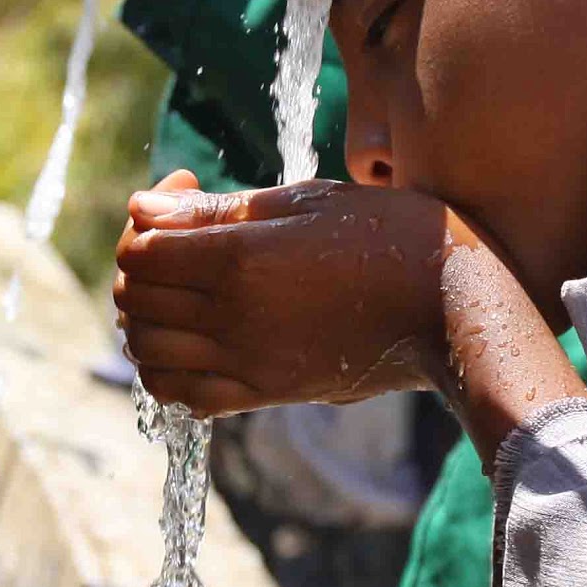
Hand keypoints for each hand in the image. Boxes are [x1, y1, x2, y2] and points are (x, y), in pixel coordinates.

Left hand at [114, 172, 453, 418]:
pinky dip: (169, 370)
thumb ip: (219, 210)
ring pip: (148, 353)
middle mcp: (233, 319)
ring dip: (147, 317)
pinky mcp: (268, 394)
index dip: (143, 218)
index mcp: (240, 260)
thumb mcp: (307, 202)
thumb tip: (144, 207)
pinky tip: (195, 340)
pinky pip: (186, 397)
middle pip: (135, 299)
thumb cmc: (390, 234)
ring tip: (181, 289)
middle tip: (179, 236)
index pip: (140, 250)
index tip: (184, 190)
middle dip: (140, 263)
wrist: (452, 307)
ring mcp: (248, 364)